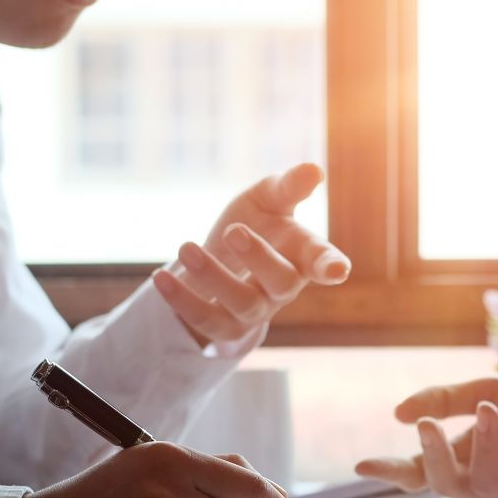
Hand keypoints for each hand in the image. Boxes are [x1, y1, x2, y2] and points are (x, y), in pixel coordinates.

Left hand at [151, 163, 350, 347]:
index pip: (322, 261)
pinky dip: (182, 301)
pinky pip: (206, 322)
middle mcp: (283, 287)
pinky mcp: (224, 327)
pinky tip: (160, 277)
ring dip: (214, 277)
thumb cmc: (254, 222)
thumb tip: (313, 170)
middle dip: (259, 258)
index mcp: (301, 255)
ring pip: (242, 303)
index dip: (330, 266)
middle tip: (233, 230)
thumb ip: (288, 187)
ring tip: (185, 247)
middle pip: (282, 282)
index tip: (337, 271)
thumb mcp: (267, 198)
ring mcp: (256, 310)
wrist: (218, 256)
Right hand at [355, 373, 497, 497]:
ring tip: (490, 407)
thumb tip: (399, 412)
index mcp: (466, 458)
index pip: (421, 473)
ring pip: (483, 483)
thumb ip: (449, 398)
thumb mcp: (493, 390)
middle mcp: (486, 481)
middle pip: (444, 485)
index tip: (363, 466)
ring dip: (483, 444)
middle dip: (431, 457)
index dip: (392, 472)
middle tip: (425, 423)